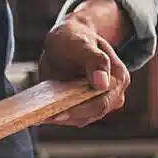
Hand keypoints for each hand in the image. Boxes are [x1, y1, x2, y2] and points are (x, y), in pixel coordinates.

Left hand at [38, 0, 131, 127]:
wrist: (70, 39)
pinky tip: (42, 113)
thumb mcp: (81, 44)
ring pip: (81, 118)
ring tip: (39, 116)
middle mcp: (114, 93)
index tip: (56, 115)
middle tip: (41, 118)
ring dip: (61, 118)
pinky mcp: (88, 107)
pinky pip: (74, 116)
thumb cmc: (74, 39)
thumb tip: (102, 84)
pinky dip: (59, 115)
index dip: (79, 110)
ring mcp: (102, 102)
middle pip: (91, 113)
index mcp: (117, 77)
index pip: (100, 102)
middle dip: (67, 116)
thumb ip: (94, 60)